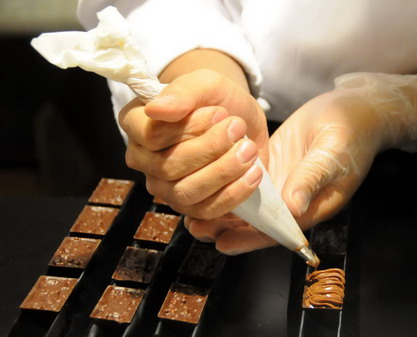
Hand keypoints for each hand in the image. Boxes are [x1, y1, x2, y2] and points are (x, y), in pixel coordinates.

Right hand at [119, 69, 268, 218]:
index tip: (219, 113)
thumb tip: (155, 109)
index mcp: (136, 125)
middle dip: (210, 149)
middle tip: (239, 128)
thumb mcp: (205, 83)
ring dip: (223, 172)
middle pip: (168, 167)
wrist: (239, 120)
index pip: (151, 135)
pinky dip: (234, 194)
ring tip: (249, 150)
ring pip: (186, 193)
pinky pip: (207, 211)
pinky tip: (253, 174)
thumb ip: (182, 92)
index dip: (189, 127)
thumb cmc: (215, 99)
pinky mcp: (191, 206)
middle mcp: (143, 160)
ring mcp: (165, 187)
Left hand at [185, 72, 416, 254]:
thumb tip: (293, 208)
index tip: (223, 242)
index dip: (251, 238)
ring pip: (248, 202)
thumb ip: (311, 180)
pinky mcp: (271, 164)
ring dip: (222, 205)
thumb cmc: (350, 134)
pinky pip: (246, 178)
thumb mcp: (332, 155)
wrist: (353, 109)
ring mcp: (281, 183)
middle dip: (228, 225)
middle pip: (257, 221)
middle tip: (196, 226)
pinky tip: (205, 179)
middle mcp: (292, 200)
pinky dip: (227, 181)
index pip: (278, 230)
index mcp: (311, 206)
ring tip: (190, 210)